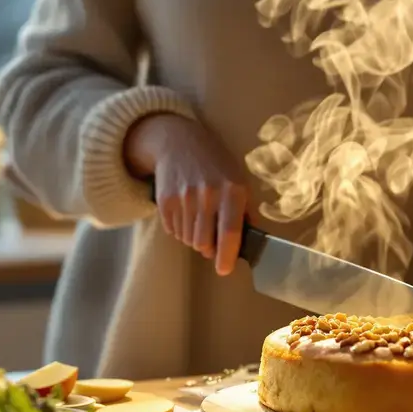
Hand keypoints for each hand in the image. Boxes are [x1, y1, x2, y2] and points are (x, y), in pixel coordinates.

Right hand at [125, 113, 248, 275]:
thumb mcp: (237, 180)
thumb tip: (247, 242)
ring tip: (197, 218)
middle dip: (208, 247)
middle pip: (204, 243)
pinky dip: (180, 228)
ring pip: (188, 239)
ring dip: (193, 237)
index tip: (224, 269)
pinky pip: (173, 231)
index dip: (226, 256)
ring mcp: (184, 198)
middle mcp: (208, 194)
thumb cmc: (215, 165)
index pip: (229, 232)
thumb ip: (244, 211)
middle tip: (211, 238)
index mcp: (232, 191)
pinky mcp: (165, 201)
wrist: (178, 142)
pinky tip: (184, 211)